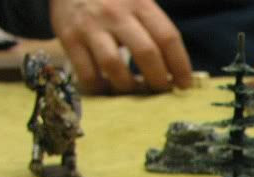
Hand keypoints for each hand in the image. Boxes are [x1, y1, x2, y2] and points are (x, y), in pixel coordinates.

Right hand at [49, 0, 191, 92]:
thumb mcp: (137, 2)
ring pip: (114, 66)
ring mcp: (91, 26)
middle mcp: (116, 14)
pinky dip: (100, 87)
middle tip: (160, 90)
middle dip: (158, 80)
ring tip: (133, 91)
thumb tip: (176, 70)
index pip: (168, 38)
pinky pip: (87, 73)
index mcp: (140, 4)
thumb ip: (154, 29)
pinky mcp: (69, 38)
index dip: (181, 66)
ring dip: (128, 86)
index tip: (184, 85)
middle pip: (146, 53)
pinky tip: (107, 88)